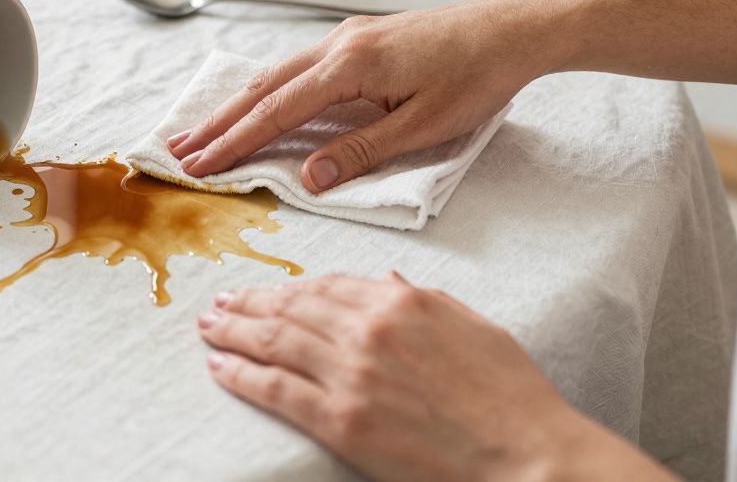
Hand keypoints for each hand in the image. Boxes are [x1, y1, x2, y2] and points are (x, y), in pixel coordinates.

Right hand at [167, 0, 561, 191]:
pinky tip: (254, 103)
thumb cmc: (478, 77)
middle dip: (217, 123)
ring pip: (274, 73)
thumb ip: (362, 152)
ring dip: (235, 105)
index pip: (276, 113)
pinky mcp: (357, 38)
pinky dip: (265, 90)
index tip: (200, 166)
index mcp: (350, 66)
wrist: (514, 28)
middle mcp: (337, 44)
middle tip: (178, 152)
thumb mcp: (425, 126)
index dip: (234, 143)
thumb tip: (308, 180)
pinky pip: (295, 66)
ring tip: (202, 132)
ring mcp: (345, 36)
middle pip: (261, 88)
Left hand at [197, 273, 673, 480]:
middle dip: (249, 303)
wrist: (527, 457)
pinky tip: (220, 368)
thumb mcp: (472, 326)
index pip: (326, 285)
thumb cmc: (512, 395)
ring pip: (274, 342)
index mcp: (401, 302)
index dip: (288, 287)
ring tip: (209, 327)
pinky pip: (276, 390)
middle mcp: (369, 330)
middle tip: (218, 302)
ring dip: (233, 332)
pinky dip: (241, 375)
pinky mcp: (342, 421)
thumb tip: (385, 278)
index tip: (264, 289)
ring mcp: (352, 375)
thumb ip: (421, 299)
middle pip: (291, 308)